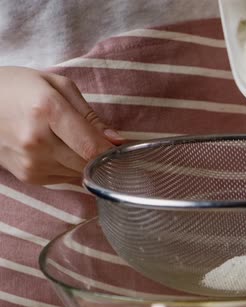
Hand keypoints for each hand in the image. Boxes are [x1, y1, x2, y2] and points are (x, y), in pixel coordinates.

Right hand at [0, 66, 124, 184]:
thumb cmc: (19, 88)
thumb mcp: (58, 86)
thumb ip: (90, 116)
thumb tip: (116, 141)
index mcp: (47, 111)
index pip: (91, 146)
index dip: (112, 153)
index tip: (123, 150)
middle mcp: (37, 141)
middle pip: (88, 163)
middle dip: (101, 156)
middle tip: (101, 142)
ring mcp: (30, 162)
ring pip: (78, 173)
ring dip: (84, 161)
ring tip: (71, 140)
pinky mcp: (27, 176)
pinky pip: (64, 178)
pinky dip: (69, 167)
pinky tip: (57, 149)